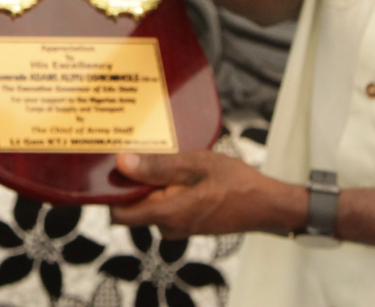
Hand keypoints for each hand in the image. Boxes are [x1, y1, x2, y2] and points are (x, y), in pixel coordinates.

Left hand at [111, 150, 303, 238]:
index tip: (109, 165)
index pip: (119, 214)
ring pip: (150, 203)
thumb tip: (122, 163)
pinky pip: (165, 204)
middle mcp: (168, 226)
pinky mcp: (187, 221)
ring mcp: (178, 226)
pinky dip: (165, 187)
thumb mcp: (197, 165)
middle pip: (133, 205)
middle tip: (137, 148)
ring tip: (160, 152)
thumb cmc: (236, 183)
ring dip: (151, 181)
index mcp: (167, 214)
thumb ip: (159, 167)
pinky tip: (176, 165)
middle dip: (132, 180)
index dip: (110, 191)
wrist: (266, 205)